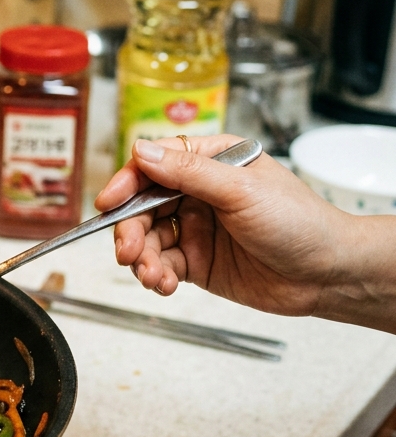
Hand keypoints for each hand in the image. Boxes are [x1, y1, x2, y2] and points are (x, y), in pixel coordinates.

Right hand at [95, 134, 346, 316]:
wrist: (328, 275)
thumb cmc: (300, 223)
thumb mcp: (241, 190)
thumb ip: (189, 172)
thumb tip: (142, 151)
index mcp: (211, 162)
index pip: (155, 165)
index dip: (126, 183)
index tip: (108, 202)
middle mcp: (199, 193)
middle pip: (142, 206)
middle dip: (130, 231)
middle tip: (128, 252)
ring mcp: (195, 228)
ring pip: (147, 239)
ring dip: (141, 259)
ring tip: (150, 275)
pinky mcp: (196, 261)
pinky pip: (161, 265)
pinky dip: (155, 276)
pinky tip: (162, 284)